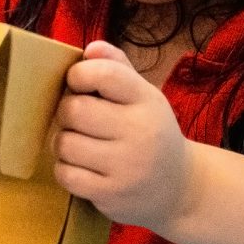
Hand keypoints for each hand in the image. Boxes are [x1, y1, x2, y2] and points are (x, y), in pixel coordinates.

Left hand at [54, 41, 190, 227]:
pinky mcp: (112, 195)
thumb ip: (116, 68)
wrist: (180, 189)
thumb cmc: (151, 133)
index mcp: (147, 101)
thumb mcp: (143, 97)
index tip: (78, 83)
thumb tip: (90, 48)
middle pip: (75, 110)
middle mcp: (140, 132)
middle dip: (66, 111)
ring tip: (79, 144)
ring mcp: (126, 167)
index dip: (79, 74)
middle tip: (77, 118)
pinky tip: (80, 167)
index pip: (105, 74)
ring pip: (65, 143)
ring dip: (63, 142)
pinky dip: (65, 169)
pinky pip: (66, 174)